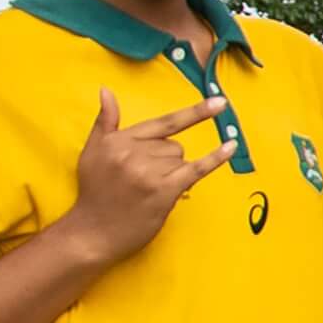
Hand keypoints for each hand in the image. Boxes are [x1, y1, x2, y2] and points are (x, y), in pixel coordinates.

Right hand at [59, 89, 225, 262]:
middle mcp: (133, 152)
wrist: (92, 232)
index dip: (194, 113)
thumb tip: (106, 90)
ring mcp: (148, 171)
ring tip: (148, 190)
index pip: (163, 123)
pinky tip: (230, 147)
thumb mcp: (92, 151)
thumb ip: (105, 121)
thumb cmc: (94, 192)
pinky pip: (195, 169)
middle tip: (144, 181)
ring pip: (181, 160)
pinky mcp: (162, 190)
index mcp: (119, 140)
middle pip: (174, 146)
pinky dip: (214, 159)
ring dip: (173, 174)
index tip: (218, 101)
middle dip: (167, 162)